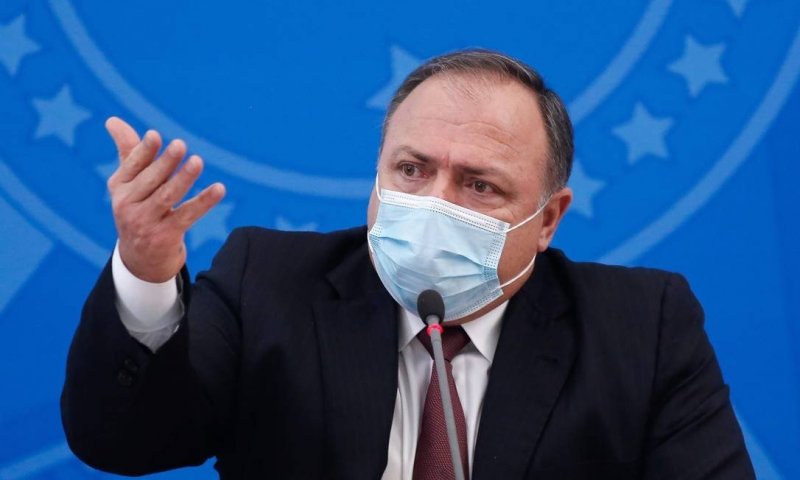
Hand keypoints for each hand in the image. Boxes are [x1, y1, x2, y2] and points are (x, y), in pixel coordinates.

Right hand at [105, 117, 225, 281]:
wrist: (141, 259)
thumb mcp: (129, 183)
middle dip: (166, 163)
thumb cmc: (138, 210)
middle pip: (150, 180)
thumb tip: (112, 120)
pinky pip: (187, 215)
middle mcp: (127, 206)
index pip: (132, 166)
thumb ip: (128, 152)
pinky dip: (204, 202)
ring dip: (184, 179)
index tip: (155, 135)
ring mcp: (145, 223)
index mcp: (119, 187)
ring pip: (168, 197)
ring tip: (198, 161)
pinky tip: (219, 189)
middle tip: (180, 145)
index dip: (144, 151)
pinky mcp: (165, 237)